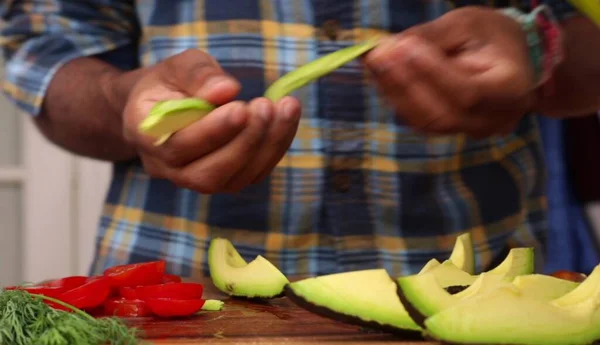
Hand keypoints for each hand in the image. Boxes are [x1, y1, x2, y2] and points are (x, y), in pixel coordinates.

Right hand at [122, 49, 301, 193]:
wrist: (164, 107)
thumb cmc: (171, 83)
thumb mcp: (178, 65)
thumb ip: (198, 75)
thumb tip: (227, 90)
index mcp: (145, 132)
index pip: (177, 145)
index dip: (211, 131)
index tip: (241, 107)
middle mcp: (166, 167)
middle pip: (206, 173)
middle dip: (244, 141)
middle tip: (266, 106)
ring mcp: (195, 179)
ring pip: (232, 179)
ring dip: (266, 146)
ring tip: (285, 109)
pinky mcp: (224, 181)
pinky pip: (251, 175)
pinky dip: (275, 148)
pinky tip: (286, 118)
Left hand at [364, 6, 537, 137]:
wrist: (512, 59)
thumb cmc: (492, 36)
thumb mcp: (466, 25)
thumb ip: (430, 37)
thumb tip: (389, 47)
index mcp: (510, 89)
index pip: (467, 91)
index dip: (431, 72)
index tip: (403, 46)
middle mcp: (495, 119)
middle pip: (443, 114)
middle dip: (405, 84)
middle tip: (379, 55)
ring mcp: (473, 130)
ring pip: (427, 122)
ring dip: (395, 92)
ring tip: (376, 62)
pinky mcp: (452, 132)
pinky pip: (421, 122)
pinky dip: (398, 100)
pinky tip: (383, 76)